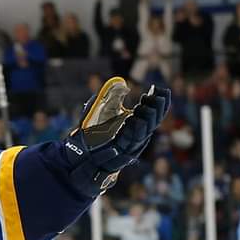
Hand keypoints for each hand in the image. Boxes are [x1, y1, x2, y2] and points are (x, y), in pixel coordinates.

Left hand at [62, 78, 170, 195]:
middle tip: (155, 96)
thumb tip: (121, 84)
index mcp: (136, 126)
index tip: (160, 89)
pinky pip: (129, 143)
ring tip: (144, 107)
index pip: (154, 114)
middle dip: (156, 109)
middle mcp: (136, 137)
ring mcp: (128, 147)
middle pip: (152, 123)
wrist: (79, 153)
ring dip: (146, 121)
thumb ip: (112, 98)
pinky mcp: (118, 155)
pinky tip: (134, 120)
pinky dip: (132, 132)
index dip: (160, 102)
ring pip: (142, 134)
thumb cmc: (92, 131)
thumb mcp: (101, 111)